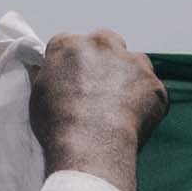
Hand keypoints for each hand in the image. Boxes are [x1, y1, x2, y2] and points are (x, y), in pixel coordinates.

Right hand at [25, 31, 165, 190]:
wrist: (91, 147)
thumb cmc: (59, 125)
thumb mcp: (37, 95)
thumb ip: (43, 74)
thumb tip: (39, 66)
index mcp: (69, 45)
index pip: (72, 44)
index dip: (75, 63)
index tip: (75, 81)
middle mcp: (102, 45)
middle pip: (107, 43)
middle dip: (106, 60)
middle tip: (100, 90)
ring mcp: (132, 63)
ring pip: (135, 63)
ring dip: (130, 77)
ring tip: (120, 107)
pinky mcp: (154, 85)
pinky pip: (152, 91)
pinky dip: (146, 103)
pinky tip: (134, 122)